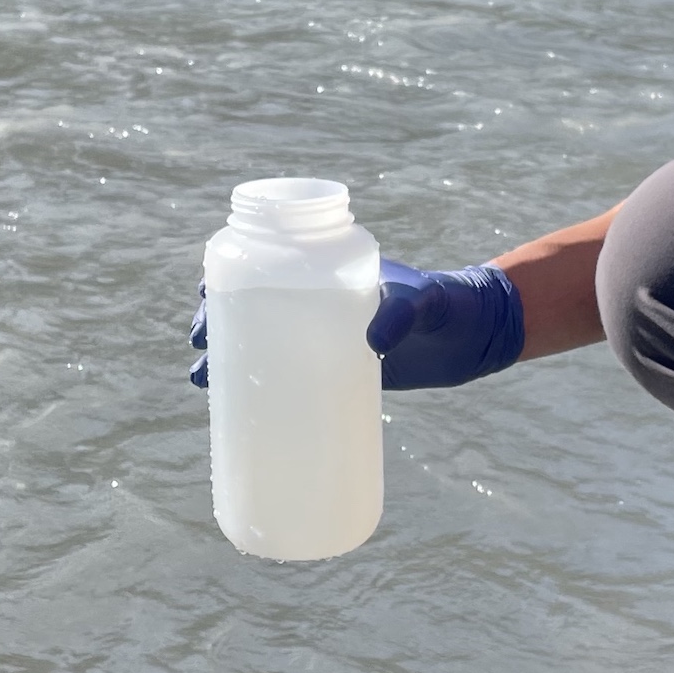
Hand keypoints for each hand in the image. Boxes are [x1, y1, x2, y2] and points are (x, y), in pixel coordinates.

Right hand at [189, 263, 525, 390]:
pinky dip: (259, 388)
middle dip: (216, 321)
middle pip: (250, 305)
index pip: (264, 262)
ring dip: (228, 357)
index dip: (227, 276)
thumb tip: (374, 340)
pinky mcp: (335, 372)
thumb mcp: (424, 300)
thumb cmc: (446, 304)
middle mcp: (316, 303)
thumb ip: (405, 311)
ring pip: (262, 342)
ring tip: (204, 380)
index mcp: (325, 271)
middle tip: (201, 345)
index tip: (205, 296)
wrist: (472, 337)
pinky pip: (286, 376)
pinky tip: (236, 410)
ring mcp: (323, 339)